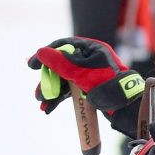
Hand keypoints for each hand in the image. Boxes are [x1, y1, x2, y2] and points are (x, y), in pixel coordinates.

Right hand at [27, 37, 144, 113]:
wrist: (124, 104)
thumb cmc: (105, 83)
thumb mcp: (80, 72)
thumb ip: (60, 62)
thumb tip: (41, 51)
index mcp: (92, 48)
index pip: (63, 45)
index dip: (45, 54)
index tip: (31, 65)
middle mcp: (90, 58)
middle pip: (60, 65)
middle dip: (48, 80)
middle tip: (39, 93)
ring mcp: (89, 73)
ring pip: (63, 79)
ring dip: (51, 91)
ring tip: (43, 103)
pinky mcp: (89, 86)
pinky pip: (70, 89)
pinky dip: (60, 97)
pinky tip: (49, 108)